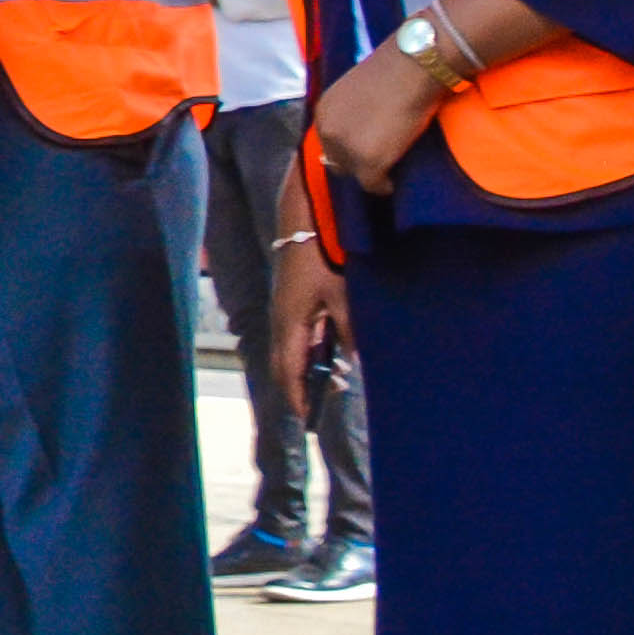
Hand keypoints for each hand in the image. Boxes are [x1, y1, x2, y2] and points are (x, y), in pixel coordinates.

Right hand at [274, 230, 349, 419]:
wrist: (305, 217)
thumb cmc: (323, 255)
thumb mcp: (343, 296)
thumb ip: (348, 329)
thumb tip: (353, 357)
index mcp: (289, 323)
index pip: (288, 371)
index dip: (297, 396)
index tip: (308, 417)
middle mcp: (280, 320)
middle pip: (284, 364)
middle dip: (301, 385)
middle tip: (324, 401)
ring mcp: (284, 309)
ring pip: (291, 349)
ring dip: (308, 366)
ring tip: (337, 377)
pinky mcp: (290, 299)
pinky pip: (297, 334)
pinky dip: (311, 348)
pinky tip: (333, 349)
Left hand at [311, 44, 446, 196]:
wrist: (412, 68)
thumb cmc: (393, 72)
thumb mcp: (357, 92)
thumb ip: (351, 113)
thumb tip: (361, 130)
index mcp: (323, 111)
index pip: (329, 141)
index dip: (348, 148)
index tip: (365, 150)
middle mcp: (327, 131)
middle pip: (337, 161)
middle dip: (356, 162)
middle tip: (378, 161)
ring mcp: (346, 148)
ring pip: (355, 175)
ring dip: (370, 174)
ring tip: (387, 172)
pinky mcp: (368, 162)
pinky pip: (373, 186)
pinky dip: (384, 186)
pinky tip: (392, 182)